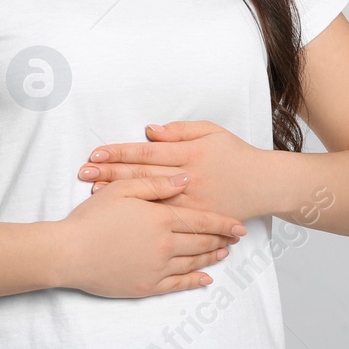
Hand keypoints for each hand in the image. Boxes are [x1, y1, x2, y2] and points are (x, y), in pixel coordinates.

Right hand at [53, 172, 246, 297]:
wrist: (68, 252)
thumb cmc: (92, 218)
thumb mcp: (123, 190)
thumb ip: (156, 184)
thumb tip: (185, 179)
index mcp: (160, 219)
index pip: (200, 220)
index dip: (222, 223)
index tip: (239, 225)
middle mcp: (164, 245)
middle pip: (200, 242)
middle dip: (221, 239)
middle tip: (237, 239)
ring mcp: (156, 268)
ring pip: (193, 263)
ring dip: (211, 258)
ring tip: (224, 253)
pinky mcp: (146, 287)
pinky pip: (178, 285)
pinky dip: (194, 281)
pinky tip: (205, 279)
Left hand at [78, 120, 270, 222]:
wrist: (264, 184)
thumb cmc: (235, 155)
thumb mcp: (212, 132)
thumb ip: (180, 130)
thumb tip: (151, 130)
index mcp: (190, 153)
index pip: (146, 151)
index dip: (119, 152)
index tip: (96, 154)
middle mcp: (188, 177)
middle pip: (141, 174)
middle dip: (110, 173)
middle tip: (83, 172)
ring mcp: (191, 201)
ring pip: (149, 197)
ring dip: (120, 194)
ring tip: (94, 192)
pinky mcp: (196, 218)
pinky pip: (165, 217)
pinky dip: (143, 214)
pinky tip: (124, 214)